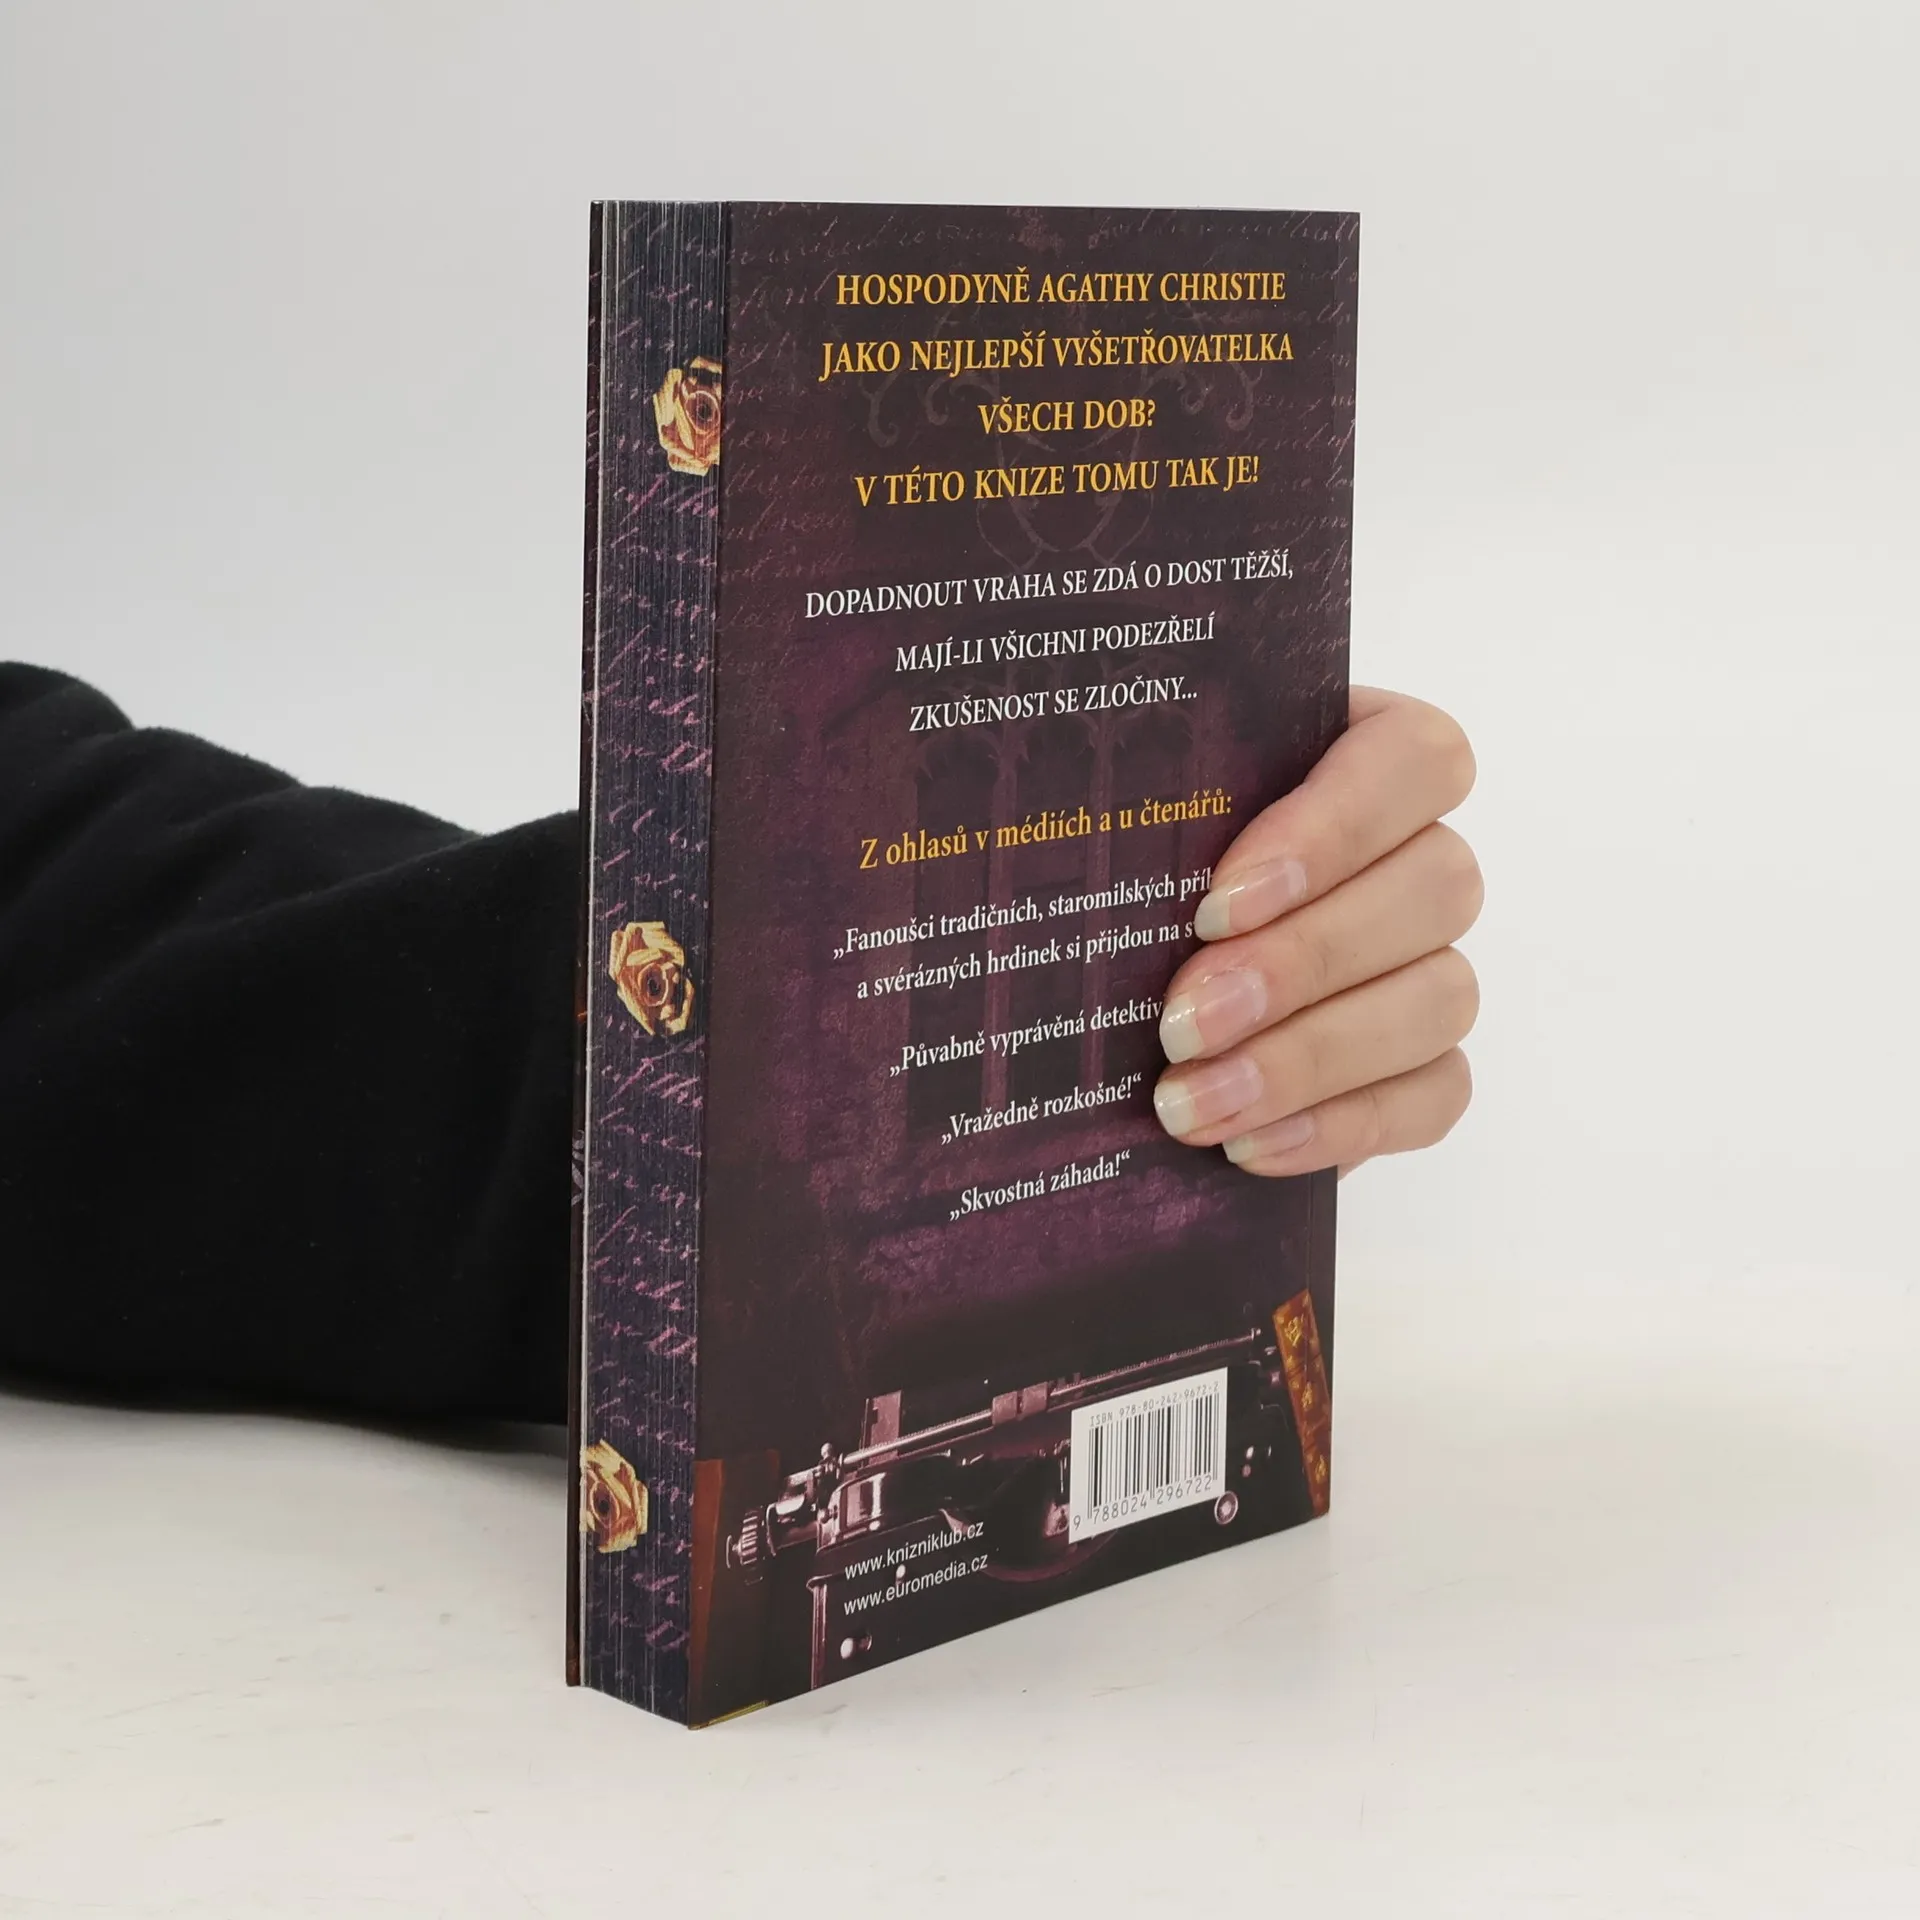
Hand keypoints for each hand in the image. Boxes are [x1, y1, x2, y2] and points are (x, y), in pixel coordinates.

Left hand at [1153, 688, 1481, 1176]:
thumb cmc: (1117, 871)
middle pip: (1436, 887)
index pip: (1414, 758)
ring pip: (1440, 997)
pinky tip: (1246, 1145)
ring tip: (1191, 1100)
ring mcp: (1432, 961)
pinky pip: (1433, 1094)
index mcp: (1358, 752)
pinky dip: (1341, 1124)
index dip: (1333, 827)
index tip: (1216, 903)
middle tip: (1183, 1020)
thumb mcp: (1120, 811)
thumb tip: (1050, 804)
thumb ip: (1131, 792)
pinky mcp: (1424, 1063)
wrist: (1122, 995)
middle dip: (1302, 962)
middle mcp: (1417, 852)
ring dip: (1311, 1056)